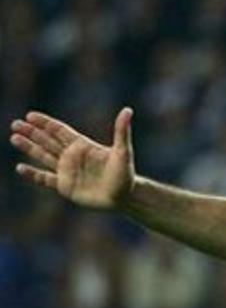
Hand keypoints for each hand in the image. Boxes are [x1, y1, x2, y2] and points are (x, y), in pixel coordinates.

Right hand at [9, 108, 135, 209]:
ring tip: (14, 138)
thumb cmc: (125, 173)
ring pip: (43, 156)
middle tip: (15, 124)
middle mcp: (72, 156)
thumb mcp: (123, 151)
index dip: (45, 123)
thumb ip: (121, 131)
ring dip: (29, 148)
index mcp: (82, 145)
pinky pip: (45, 179)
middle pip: (47, 141)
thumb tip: (128, 110)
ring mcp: (67, 171)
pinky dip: (33, 174)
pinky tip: (20, 168)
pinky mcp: (64, 186)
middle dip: (32, 132)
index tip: (30, 115)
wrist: (124, 197)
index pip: (60, 131)